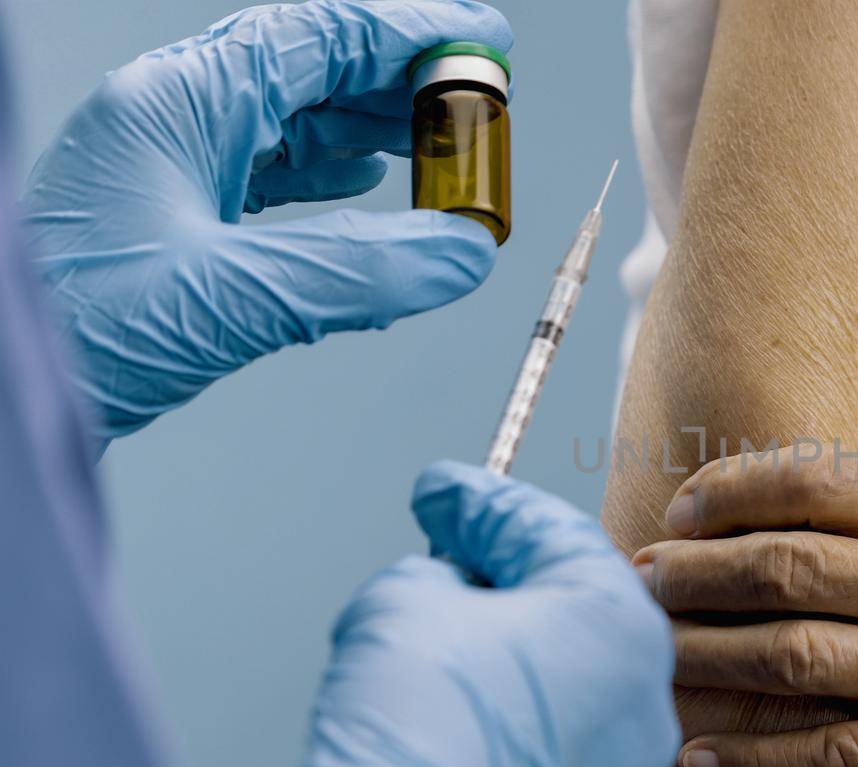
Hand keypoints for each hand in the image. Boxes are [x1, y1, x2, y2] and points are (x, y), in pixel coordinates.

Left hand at [21, 0, 510, 446]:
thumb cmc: (67, 331)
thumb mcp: (228, 298)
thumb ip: (358, 274)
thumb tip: (460, 252)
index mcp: (175, 103)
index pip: (315, 37)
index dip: (408, 34)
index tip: (481, 40)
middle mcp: (170, 119)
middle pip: (308, 72)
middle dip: (400, 85)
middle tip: (477, 105)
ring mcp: (165, 166)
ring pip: (290, 123)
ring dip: (372, 133)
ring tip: (442, 147)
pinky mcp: (168, 218)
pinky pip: (267, 175)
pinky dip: (329, 180)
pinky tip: (366, 188)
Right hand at [208, 462, 678, 766]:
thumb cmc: (415, 729)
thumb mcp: (406, 599)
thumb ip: (443, 563)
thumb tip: (452, 572)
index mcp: (616, 610)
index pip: (545, 527)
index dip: (480, 503)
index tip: (441, 494)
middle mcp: (647, 678)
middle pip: (573, 595)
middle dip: (505, 569)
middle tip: (444, 550)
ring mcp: (634, 750)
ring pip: (577, 663)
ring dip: (518, 638)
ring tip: (446, 633)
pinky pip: (572, 726)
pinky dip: (528, 702)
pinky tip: (470, 703)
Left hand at [636, 446, 857, 766]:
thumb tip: (805, 496)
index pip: (821, 482)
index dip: (734, 489)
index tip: (684, 502)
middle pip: (789, 569)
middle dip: (695, 571)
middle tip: (638, 572)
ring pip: (798, 658)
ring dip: (707, 654)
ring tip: (648, 650)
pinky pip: (836, 752)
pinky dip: (759, 754)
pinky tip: (701, 752)